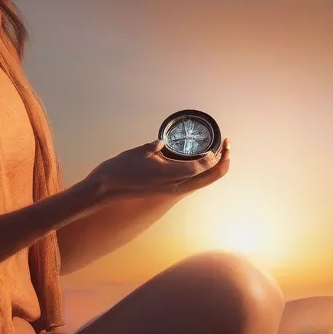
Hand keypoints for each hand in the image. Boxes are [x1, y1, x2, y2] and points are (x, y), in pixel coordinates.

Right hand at [85, 137, 230, 201]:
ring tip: (214, 152)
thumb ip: (157, 147)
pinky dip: (197, 172)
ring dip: (210, 168)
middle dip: (222, 162)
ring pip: (201, 181)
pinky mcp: (164, 192)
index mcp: (175, 175)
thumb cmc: (123, 168)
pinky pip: (189, 182)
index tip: (221, 141)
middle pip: (210, 177)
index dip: (216, 153)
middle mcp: (177, 186)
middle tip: (226, 147)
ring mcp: (171, 191)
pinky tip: (193, 161)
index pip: (205, 165)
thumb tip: (163, 144)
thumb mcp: (143, 151)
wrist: (106, 188)